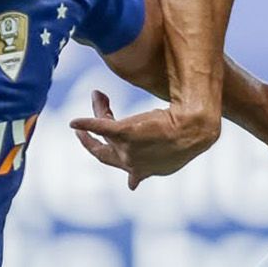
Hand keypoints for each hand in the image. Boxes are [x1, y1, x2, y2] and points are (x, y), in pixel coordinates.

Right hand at [70, 91, 220, 186]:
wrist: (194, 128)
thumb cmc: (190, 135)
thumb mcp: (173, 146)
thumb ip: (162, 149)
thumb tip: (157, 150)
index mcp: (142, 170)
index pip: (119, 164)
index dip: (110, 159)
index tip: (102, 151)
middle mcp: (130, 164)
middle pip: (103, 151)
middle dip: (90, 141)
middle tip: (80, 132)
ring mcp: (126, 150)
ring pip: (104, 133)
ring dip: (98, 114)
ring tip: (98, 96)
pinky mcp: (124, 132)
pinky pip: (99, 126)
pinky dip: (86, 123)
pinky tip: (74, 122)